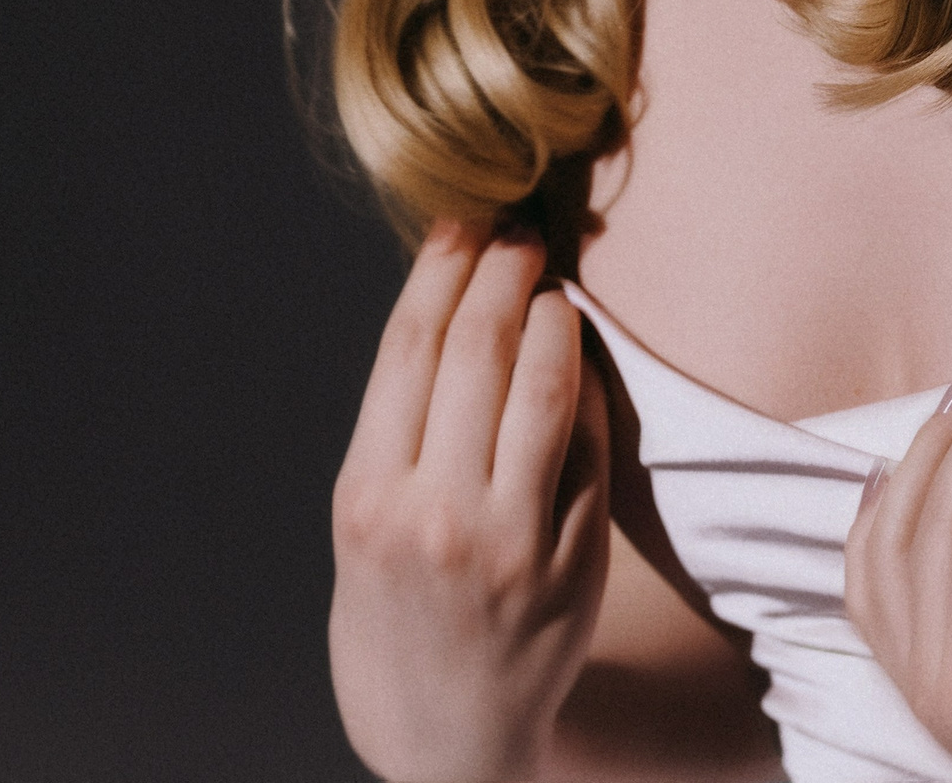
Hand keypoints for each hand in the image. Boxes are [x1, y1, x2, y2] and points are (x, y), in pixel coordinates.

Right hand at [329, 218, 610, 782]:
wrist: (443, 739)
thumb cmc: (393, 610)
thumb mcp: (363, 519)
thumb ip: (402, 422)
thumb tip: (452, 294)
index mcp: (371, 497)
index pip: (411, 347)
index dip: (442, 268)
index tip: (462, 220)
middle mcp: (438, 517)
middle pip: (477, 351)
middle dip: (502, 273)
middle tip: (518, 232)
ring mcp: (513, 545)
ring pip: (544, 389)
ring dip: (553, 317)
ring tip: (551, 286)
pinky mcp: (573, 566)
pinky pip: (589, 448)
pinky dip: (587, 387)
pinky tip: (580, 358)